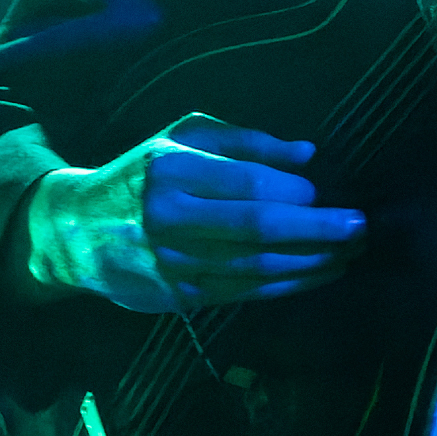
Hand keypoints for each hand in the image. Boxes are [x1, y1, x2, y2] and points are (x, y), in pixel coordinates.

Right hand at [18, 114, 366, 311]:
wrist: (76, 231)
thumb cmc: (144, 173)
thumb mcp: (185, 137)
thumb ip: (246, 141)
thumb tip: (307, 154)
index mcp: (174, 172)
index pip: (247, 184)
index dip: (294, 192)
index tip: (324, 194)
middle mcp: (171, 220)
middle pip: (258, 229)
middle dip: (317, 231)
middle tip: (359, 228)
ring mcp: (173, 265)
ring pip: (256, 267)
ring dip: (311, 263)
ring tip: (350, 254)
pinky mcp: (177, 298)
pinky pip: (243, 293)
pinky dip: (286, 285)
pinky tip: (318, 275)